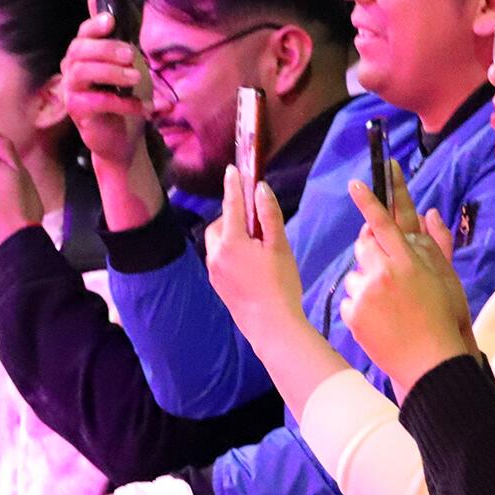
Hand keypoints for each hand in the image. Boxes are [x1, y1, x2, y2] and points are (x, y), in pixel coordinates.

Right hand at [60, 6, 151, 167]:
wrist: (121, 135)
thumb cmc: (121, 94)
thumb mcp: (124, 62)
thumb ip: (114, 34)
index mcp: (83, 54)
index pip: (82, 34)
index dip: (93, 25)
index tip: (110, 22)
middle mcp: (71, 69)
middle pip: (79, 50)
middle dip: (106, 48)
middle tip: (132, 54)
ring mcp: (71, 90)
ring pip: (81, 73)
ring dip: (111, 72)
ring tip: (136, 77)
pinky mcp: (78, 111)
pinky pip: (96, 102)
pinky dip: (123, 103)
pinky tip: (144, 107)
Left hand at [206, 167, 306, 340]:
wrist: (271, 325)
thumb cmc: (280, 283)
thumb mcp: (280, 246)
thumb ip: (269, 216)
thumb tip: (260, 189)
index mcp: (231, 241)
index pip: (231, 205)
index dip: (233, 185)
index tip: (232, 169)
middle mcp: (216, 254)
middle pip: (220, 225)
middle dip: (232, 216)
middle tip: (255, 220)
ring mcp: (214, 271)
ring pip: (217, 243)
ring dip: (230, 235)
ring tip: (254, 243)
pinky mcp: (217, 285)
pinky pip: (219, 258)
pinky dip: (230, 251)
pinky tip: (250, 262)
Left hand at [339, 164, 477, 397]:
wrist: (429, 363)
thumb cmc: (444, 318)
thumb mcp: (447, 278)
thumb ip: (435, 243)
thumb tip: (429, 213)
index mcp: (408, 262)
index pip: (385, 223)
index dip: (369, 201)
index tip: (355, 184)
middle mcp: (384, 274)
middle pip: (364, 244)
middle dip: (371, 249)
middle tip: (387, 268)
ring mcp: (365, 295)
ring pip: (355, 273)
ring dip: (367, 281)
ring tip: (388, 304)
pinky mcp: (352, 315)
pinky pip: (350, 299)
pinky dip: (361, 305)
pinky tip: (380, 319)